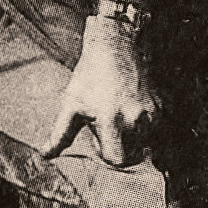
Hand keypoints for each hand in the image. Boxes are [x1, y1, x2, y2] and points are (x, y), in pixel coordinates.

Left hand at [43, 13, 158, 166]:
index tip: (100, 138)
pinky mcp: (161, 109)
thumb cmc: (89, 76)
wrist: (113, 47)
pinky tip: (130, 108)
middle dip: (119, 145)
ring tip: (118, 112)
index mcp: (111, 120)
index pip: (116, 160)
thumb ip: (60, 134)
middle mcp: (134, 120)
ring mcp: (151, 115)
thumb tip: (46, 155)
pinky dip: (144, 126)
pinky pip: (155, 131)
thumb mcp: (71, 103)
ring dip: (132, 135)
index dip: (107, 154)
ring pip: (144, 143)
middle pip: (131, 154)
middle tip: (108, 123)